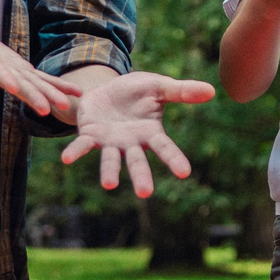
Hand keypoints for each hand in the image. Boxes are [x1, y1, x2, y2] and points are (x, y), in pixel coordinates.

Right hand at [0, 0, 77, 117]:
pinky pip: (40, 80)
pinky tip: (74, 93)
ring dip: (49, 94)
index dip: (1, 76)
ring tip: (66, 105)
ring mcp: (9, 73)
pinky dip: (56, 86)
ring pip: (31, 86)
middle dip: (30, 95)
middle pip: (14, 84)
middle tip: (45, 108)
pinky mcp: (19, 71)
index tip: (12, 87)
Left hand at [59, 70, 215, 196]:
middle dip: (141, 176)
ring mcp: (110, 142)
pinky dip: (75, 152)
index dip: (174, 159)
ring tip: (109, 185)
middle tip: (146, 193)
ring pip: (110, 160)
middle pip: (137, 162)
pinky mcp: (90, 136)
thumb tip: (213, 91)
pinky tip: (66, 159)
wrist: (105, 88)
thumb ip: (182, 91)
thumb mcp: (158, 86)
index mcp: (150, 133)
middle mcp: (130, 143)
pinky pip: (82, 146)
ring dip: (109, 172)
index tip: (185, 172)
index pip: (165, 148)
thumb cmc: (136, 91)